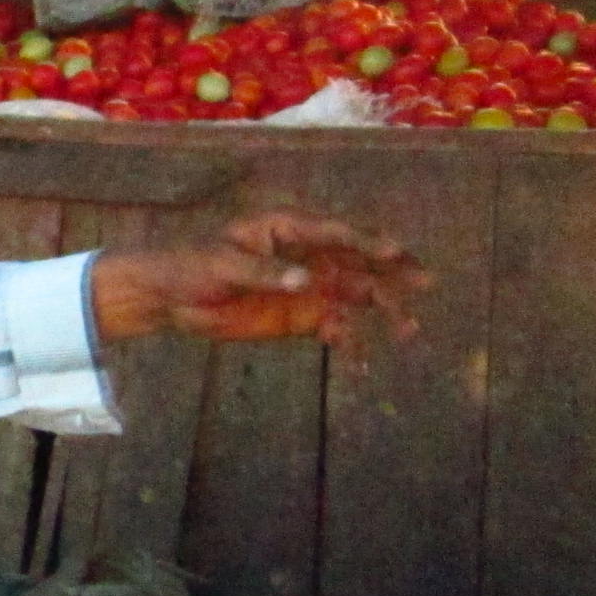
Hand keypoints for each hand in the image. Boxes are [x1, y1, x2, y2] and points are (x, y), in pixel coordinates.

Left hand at [89, 211, 426, 352]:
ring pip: (356, 297)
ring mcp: (308, 286)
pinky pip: (335, 328)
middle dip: (393, 273)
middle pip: (359, 262)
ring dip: (383, 312)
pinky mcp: (301, 316)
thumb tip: (305, 281)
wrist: (170, 298)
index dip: (368, 241)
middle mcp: (309, 255)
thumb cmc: (193, 266)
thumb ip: (265, 272)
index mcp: (290, 229)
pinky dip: (350, 344)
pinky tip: (362, 366)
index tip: (396, 251)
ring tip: (408, 331)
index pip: (337, 232)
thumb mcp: (224, 265)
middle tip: (425, 283)